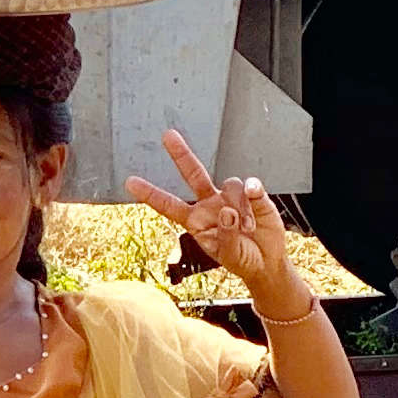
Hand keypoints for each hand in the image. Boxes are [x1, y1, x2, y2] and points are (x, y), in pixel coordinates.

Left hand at [127, 129, 301, 302]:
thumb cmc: (242, 260)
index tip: (130, 182)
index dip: (150, 194)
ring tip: (248, 229)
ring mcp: (231, 198)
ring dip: (241, 209)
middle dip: (181, 154)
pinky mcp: (254, 196)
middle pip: (193, 174)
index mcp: (196, 221)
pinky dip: (254, 192)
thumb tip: (228, 211)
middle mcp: (210, 204)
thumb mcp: (229, 255)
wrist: (267, 262)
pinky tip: (257, 204)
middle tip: (168, 135)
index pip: (169, 205)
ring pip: (230, 185)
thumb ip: (226, 235)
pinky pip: (250, 185)